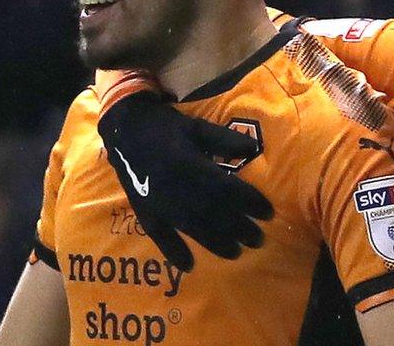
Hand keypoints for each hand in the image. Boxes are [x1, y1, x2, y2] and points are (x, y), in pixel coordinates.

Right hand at [98, 92, 273, 270]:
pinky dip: (173, 251)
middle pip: (213, 212)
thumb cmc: (165, 127)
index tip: (268, 213)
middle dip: (238, 228)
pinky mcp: (144, 209)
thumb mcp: (197, 126)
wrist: (124, 128)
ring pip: (191, 227)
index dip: (249, 202)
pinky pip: (159, 235)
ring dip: (215, 243)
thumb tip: (254, 150)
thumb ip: (224, 140)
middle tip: (259, 240)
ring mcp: (158, 201)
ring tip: (235, 253)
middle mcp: (176, 187)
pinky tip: (188, 267)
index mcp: (190, 163)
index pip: (227, 188)